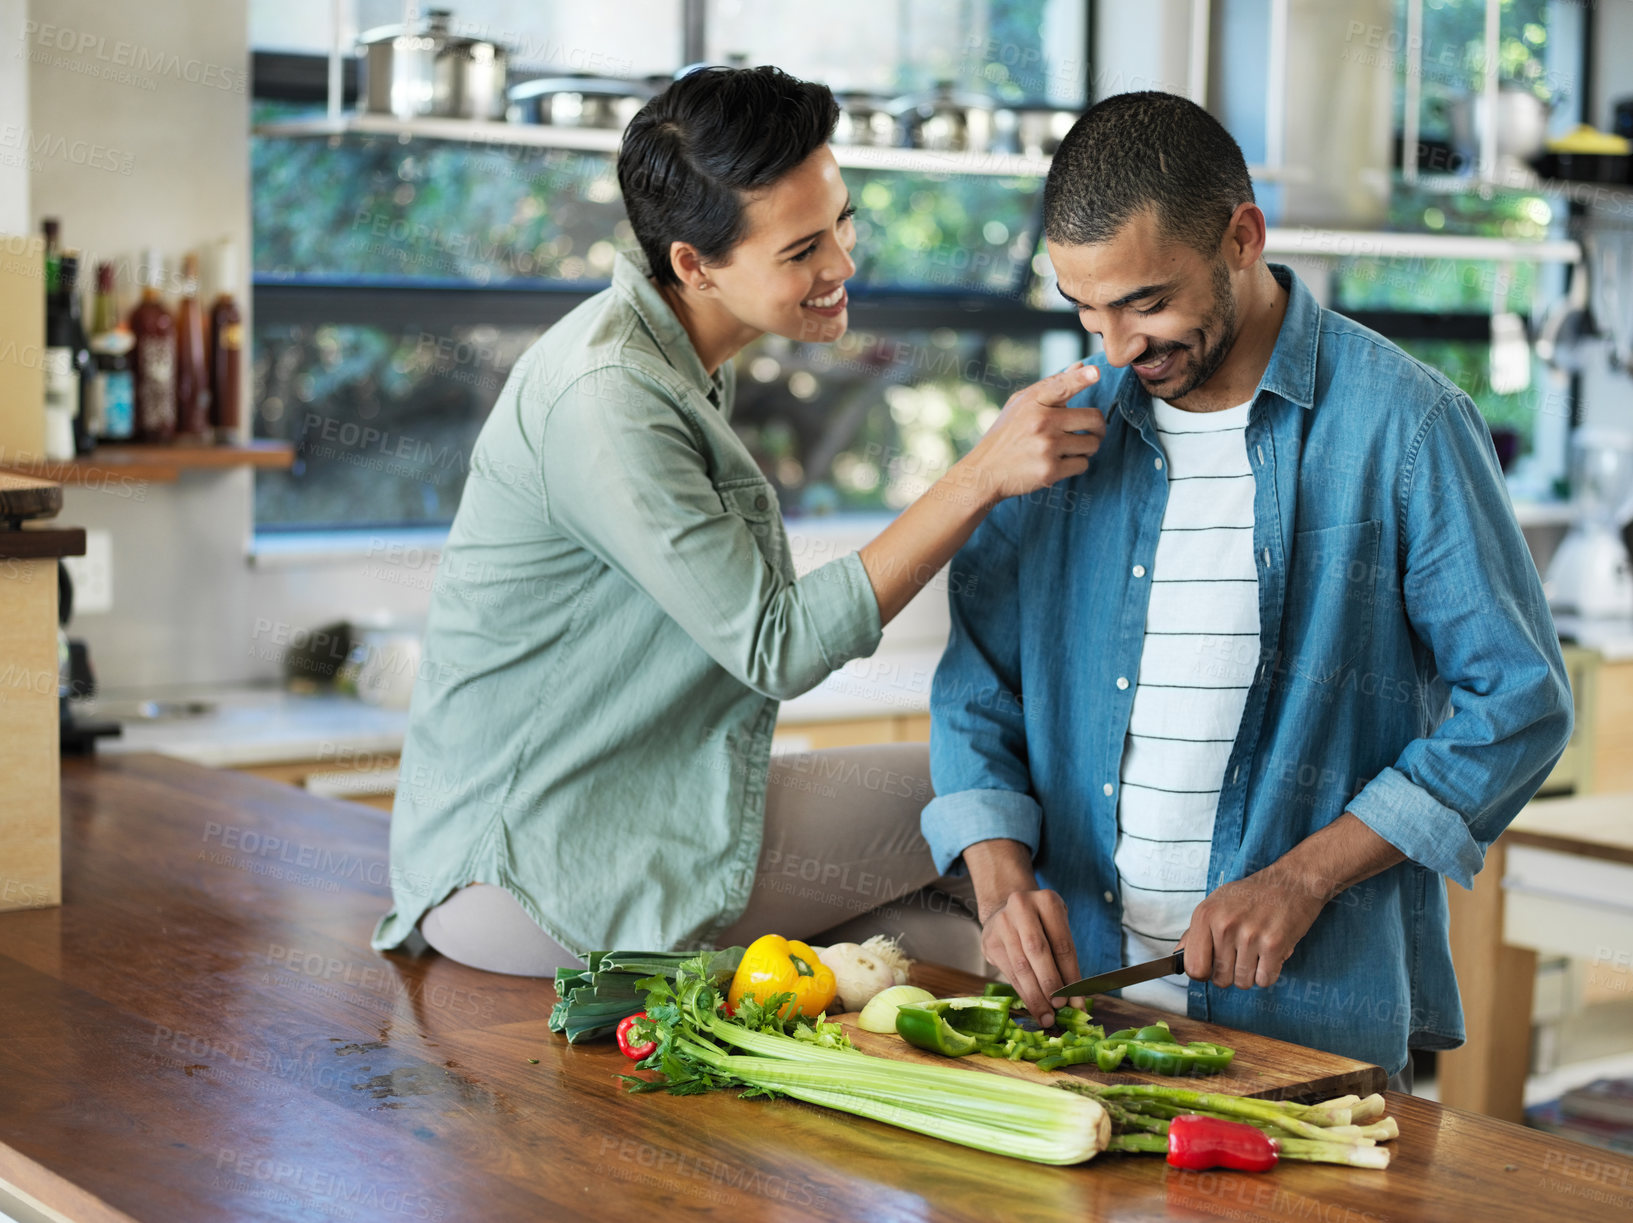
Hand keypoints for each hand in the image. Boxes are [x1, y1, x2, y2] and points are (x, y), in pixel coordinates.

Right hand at [951, 363, 1103, 507]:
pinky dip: (1076, 464)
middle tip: (1092, 432)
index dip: (1081, 378)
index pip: (1062, 385)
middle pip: (1093, 419)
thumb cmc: (1007, 434)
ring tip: (1069, 448)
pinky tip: (1059, 462)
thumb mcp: (1021, 404)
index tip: (1096, 372)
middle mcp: (1041, 422)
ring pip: (1092, 444)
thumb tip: (1082, 366)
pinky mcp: (1050, 471)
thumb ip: (1053, 385)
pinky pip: (1083, 464)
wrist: (984, 472)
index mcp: (1033, 401)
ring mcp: (1046, 447)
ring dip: (1087, 448)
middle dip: (1098, 427)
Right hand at [964, 839, 1081, 1026]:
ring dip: (1036, 996)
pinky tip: (1034, 1007)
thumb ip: (1066, 960)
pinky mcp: (990, 941)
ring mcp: (1002, 923)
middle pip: (1038, 952)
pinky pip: (1009, 973)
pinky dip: (1024, 993)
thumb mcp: (1058, 929)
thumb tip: (1077, 1003)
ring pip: (1021, 966)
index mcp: (1047, 901)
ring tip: (1047, 1016)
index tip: (1078, 1002)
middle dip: (1050, 984)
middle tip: (1060, 1008)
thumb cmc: (1041, 923)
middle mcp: (1021, 907)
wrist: (1006, 908)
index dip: (1071, 976)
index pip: (1062, 944)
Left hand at [1179, 866, 1326, 990]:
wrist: (1292, 881)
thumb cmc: (1253, 894)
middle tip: (1241, 955)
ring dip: (1251, 974)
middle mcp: (1224, 925)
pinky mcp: (1274, 944)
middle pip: (1219, 980)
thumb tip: (1177, 956)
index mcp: (1205, 915)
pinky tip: (1270, 954)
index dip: (1204, 973)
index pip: (1193, 967)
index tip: (1212, 967)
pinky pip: (1265, 980)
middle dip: (1230, 974)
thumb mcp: (1216, 903)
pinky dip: (1269, 973)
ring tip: (1257, 951)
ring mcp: (1249, 935)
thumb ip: (1195, 932)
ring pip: (1243, 982)